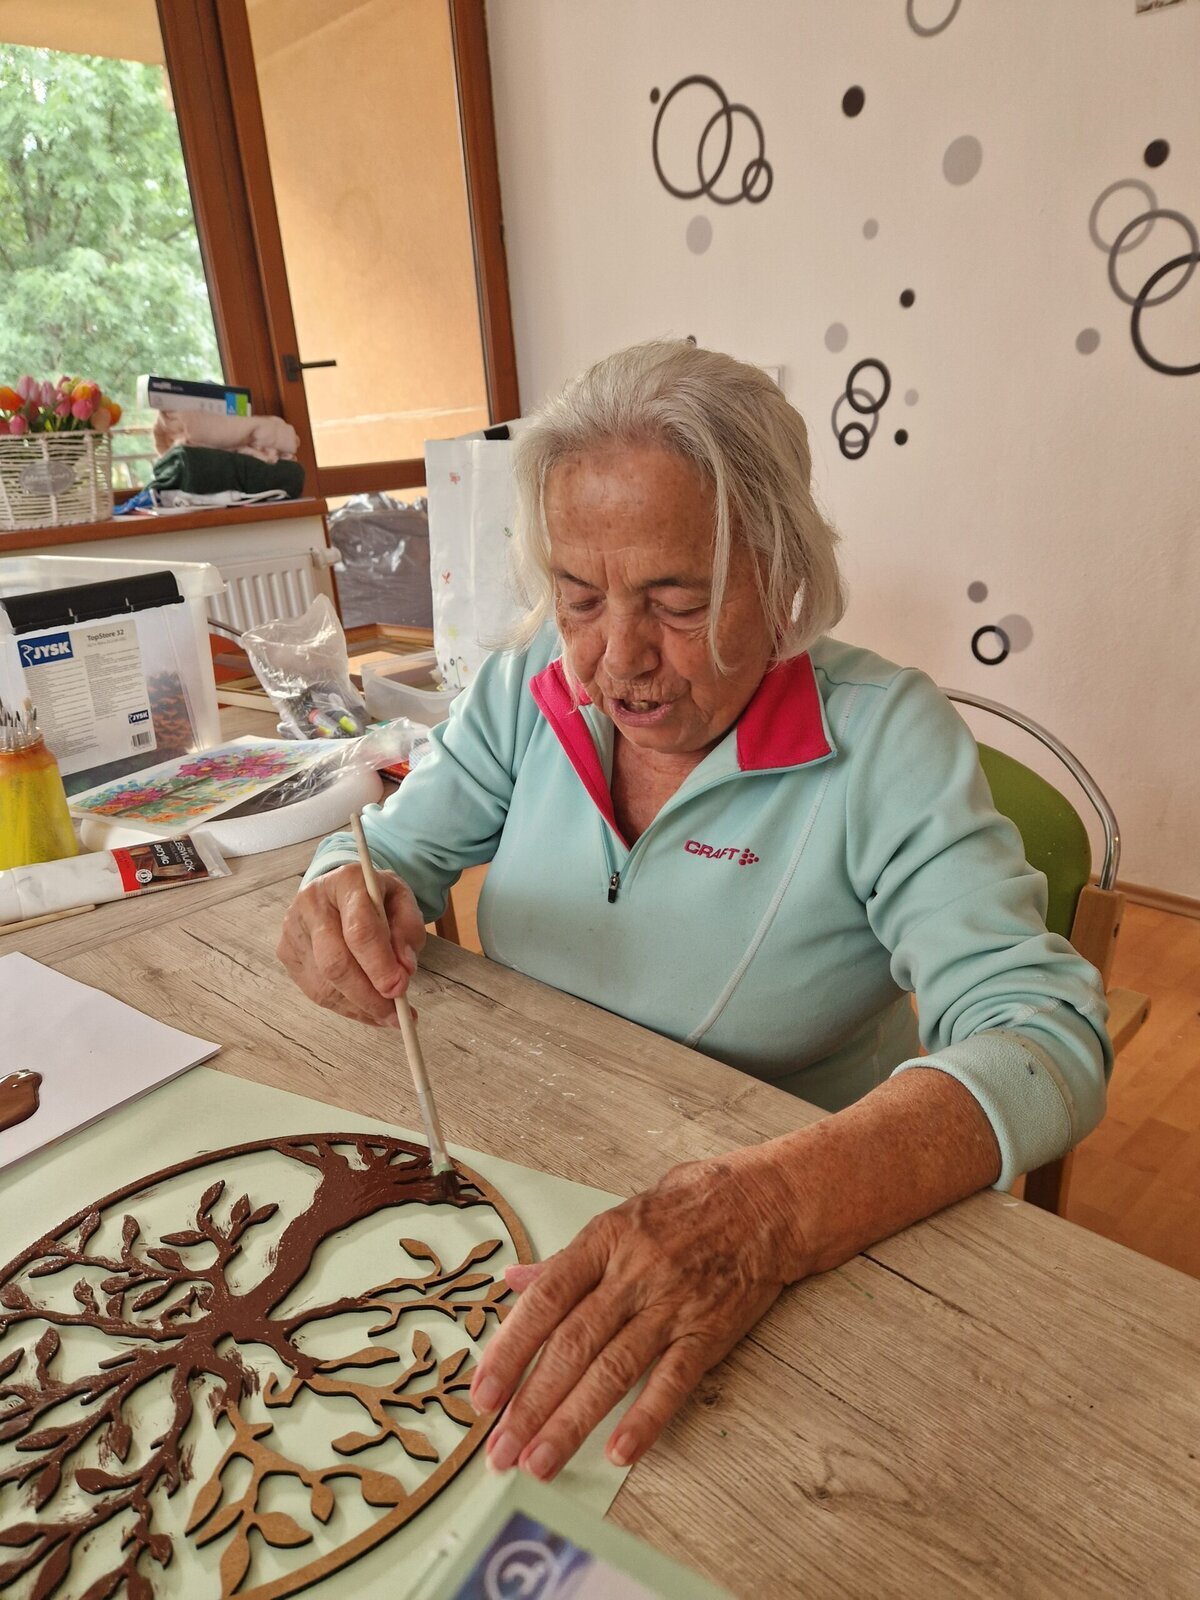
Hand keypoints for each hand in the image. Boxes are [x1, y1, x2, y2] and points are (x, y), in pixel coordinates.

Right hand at [277, 864, 425, 1026]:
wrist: (338, 888)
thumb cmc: (374, 896)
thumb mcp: (402, 900)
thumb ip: (408, 930)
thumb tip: (404, 969)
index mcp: (346, 882)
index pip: (359, 929)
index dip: (380, 964)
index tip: (400, 989)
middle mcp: (312, 903)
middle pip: (335, 962)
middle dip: (368, 995)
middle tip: (395, 1014)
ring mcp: (293, 929)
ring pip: (325, 983)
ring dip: (360, 1007)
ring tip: (387, 1015)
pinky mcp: (286, 953)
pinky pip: (316, 992)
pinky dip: (346, 1007)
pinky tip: (366, 1009)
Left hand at [469, 1151, 805, 1480]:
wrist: (766, 1203)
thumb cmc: (689, 1207)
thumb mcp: (621, 1216)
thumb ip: (567, 1259)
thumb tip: (514, 1280)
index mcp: (605, 1241)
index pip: (545, 1300)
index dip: (510, 1348)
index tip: (482, 1394)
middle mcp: (634, 1274)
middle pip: (572, 1345)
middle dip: (530, 1402)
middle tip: (499, 1450)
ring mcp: (673, 1305)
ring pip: (614, 1369)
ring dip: (572, 1421)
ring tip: (539, 1462)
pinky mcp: (709, 1332)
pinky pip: (673, 1380)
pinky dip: (646, 1418)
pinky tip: (618, 1452)